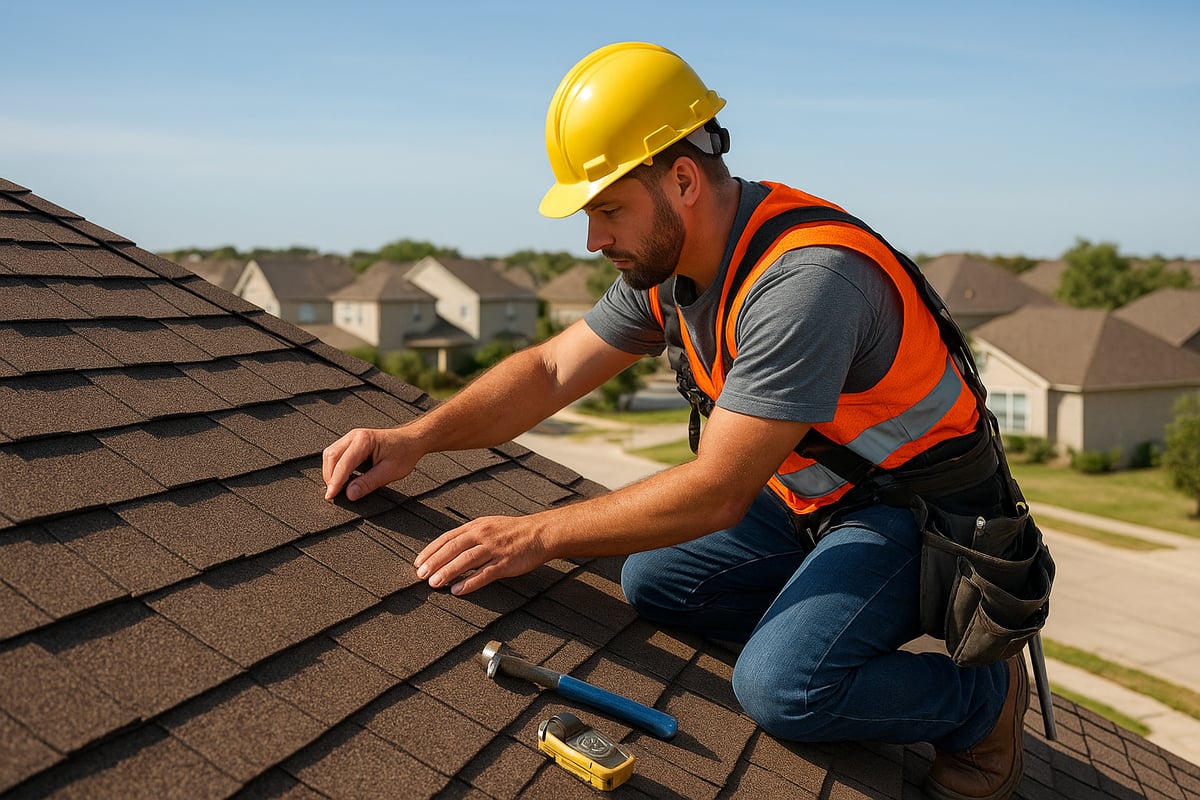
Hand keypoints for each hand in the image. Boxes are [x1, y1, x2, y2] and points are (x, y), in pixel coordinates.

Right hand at [321, 427, 416, 501]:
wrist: (412, 440)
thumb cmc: (404, 453)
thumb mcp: (389, 472)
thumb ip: (368, 483)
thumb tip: (350, 494)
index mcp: (364, 440)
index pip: (343, 463)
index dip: (335, 482)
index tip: (330, 496)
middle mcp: (355, 435)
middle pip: (331, 456)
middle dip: (330, 477)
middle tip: (333, 495)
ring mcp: (352, 437)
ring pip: (331, 455)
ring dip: (331, 472)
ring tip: (338, 488)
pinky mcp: (352, 442)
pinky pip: (337, 454)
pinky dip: (336, 467)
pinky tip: (343, 479)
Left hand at [415, 515, 549, 594]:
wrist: (540, 533)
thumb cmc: (513, 531)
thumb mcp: (489, 525)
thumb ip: (470, 535)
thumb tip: (449, 548)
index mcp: (476, 526)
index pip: (448, 537)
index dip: (431, 550)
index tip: (419, 562)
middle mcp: (483, 535)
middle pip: (453, 548)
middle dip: (435, 562)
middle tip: (421, 575)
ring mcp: (494, 549)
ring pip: (466, 560)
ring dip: (448, 571)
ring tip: (435, 583)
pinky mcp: (505, 563)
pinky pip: (484, 574)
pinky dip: (470, 582)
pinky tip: (458, 590)